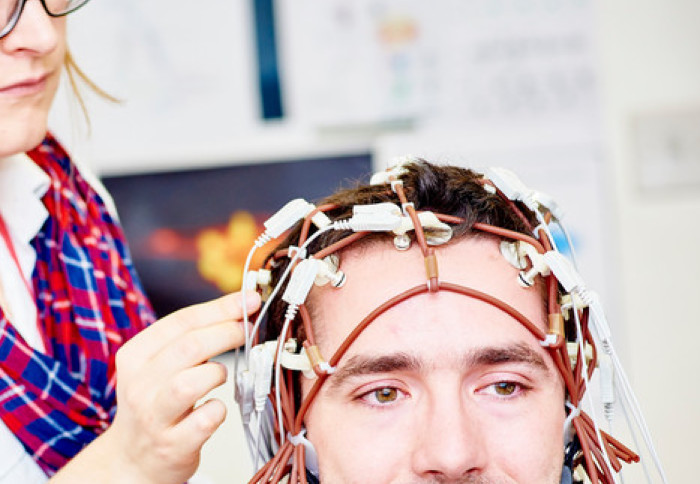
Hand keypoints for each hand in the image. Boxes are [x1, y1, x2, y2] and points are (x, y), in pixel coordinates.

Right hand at [50, 291, 260, 483]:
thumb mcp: (161, 365)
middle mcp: (139, 385)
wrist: (133, 459)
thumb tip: (242, 306)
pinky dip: (218, 409)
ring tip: (220, 376)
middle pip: (189, 347)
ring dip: (217, 373)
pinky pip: (205, 419)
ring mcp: (154, 417)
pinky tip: (215, 408)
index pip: (181, 321)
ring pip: (191, 383)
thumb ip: (193, 337)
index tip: (250, 299)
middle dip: (227, 332)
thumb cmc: (158, 403)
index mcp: (135, 356)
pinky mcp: (173, 445)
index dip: (221, 307)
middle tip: (248, 329)